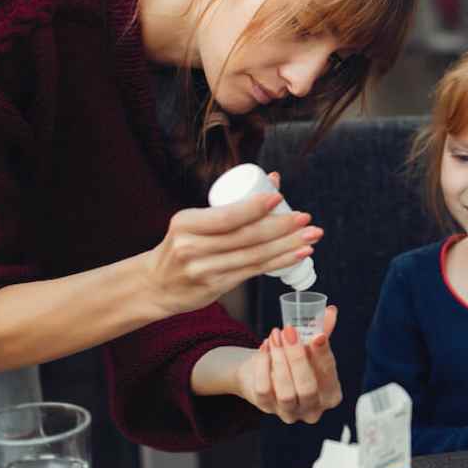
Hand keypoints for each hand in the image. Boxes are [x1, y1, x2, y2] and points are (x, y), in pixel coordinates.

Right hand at [142, 172, 322, 317]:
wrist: (156, 284)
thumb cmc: (183, 246)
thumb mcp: (195, 221)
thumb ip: (232, 205)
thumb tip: (274, 179)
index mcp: (186, 222)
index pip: (227, 215)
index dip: (255, 207)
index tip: (280, 198)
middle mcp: (192, 247)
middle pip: (246, 237)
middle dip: (281, 227)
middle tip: (306, 219)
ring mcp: (204, 270)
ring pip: (254, 256)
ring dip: (287, 246)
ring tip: (310, 237)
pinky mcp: (215, 287)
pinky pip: (253, 272)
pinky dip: (279, 263)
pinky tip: (297, 255)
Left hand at [234, 306, 341, 423]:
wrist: (268, 371)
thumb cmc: (297, 360)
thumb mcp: (311, 347)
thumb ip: (322, 330)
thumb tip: (330, 311)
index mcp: (331, 395)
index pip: (330, 376)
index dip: (323, 355)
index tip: (318, 335)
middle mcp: (312, 410)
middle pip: (307, 389)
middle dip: (297, 358)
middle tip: (289, 331)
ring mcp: (289, 412)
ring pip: (285, 393)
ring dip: (279, 360)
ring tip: (275, 335)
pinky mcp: (266, 408)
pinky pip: (264, 390)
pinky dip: (263, 366)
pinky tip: (265, 346)